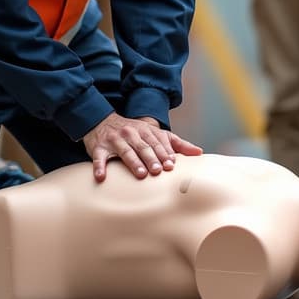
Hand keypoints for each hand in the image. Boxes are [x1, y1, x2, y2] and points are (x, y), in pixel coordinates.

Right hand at [82, 112, 202, 182]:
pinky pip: (99, 158)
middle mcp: (130, 134)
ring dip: (133, 162)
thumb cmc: (134, 132)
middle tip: (158, 171)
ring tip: (140, 174)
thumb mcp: (154, 134)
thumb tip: (199, 152)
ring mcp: (114, 140)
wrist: (102, 121)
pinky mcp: (99, 147)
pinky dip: (100, 167)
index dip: (164, 153)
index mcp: (145, 130)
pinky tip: (102, 177)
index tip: (171, 164)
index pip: (157, 142)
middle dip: (151, 158)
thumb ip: (176, 144)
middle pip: (143, 147)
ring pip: (125, 151)